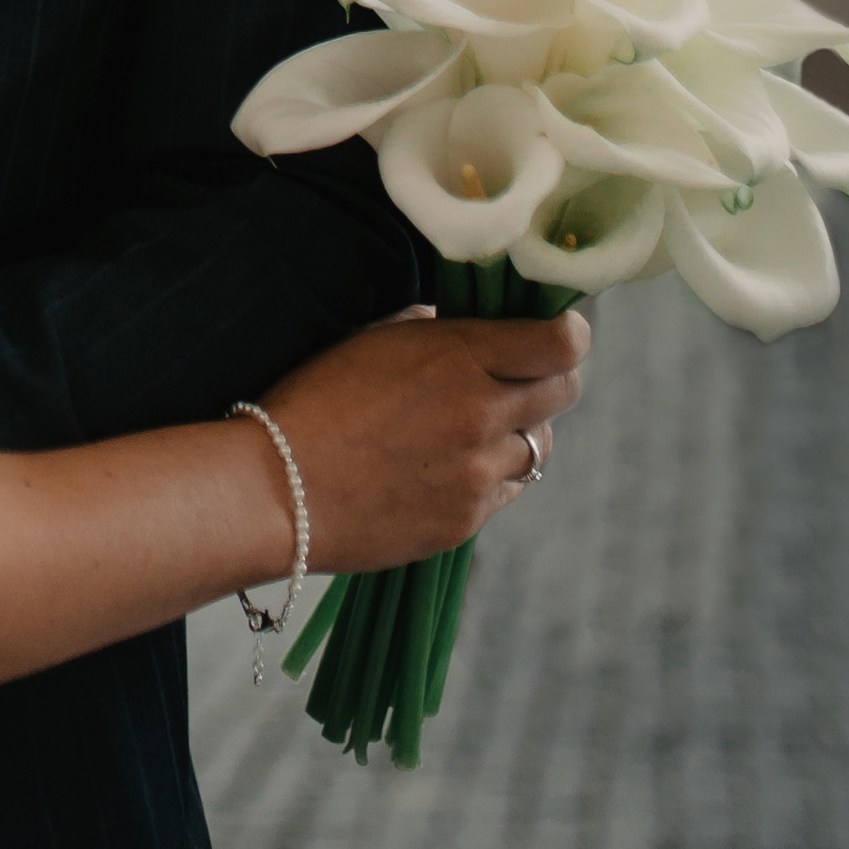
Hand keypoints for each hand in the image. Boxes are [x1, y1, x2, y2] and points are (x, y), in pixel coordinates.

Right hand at [263, 307, 590, 571]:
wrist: (280, 488)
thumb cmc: (313, 401)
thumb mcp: (371, 340)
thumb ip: (431, 330)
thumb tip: (463, 328)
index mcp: (458, 357)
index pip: (561, 344)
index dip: (568, 333)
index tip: (557, 331)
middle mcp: (481, 414)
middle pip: (564, 391)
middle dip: (549, 378)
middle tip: (520, 376)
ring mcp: (478, 473)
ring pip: (539, 446)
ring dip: (520, 430)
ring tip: (474, 427)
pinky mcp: (467, 520)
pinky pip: (505, 489)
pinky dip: (490, 474)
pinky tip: (445, 466)